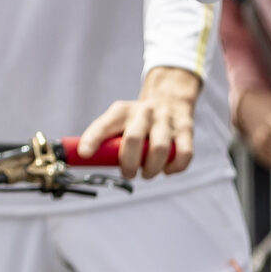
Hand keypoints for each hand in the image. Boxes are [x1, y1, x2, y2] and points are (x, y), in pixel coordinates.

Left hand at [78, 66, 201, 179]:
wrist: (169, 98)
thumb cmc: (136, 121)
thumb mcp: (117, 122)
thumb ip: (105, 142)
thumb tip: (89, 164)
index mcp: (121, 111)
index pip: (103, 125)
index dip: (92, 139)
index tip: (85, 154)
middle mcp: (143, 112)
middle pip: (133, 139)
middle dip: (128, 164)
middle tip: (128, 173)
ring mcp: (166, 119)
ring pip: (160, 148)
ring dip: (152, 169)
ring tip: (147, 173)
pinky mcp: (185, 129)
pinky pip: (184, 154)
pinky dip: (174, 168)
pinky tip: (167, 169)